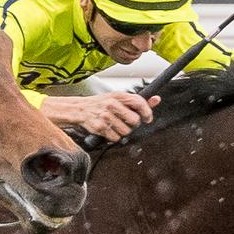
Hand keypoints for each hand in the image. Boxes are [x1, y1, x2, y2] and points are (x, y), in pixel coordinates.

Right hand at [40, 92, 160, 141]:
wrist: (77, 110)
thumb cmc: (99, 104)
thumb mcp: (118, 99)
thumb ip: (137, 101)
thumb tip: (156, 99)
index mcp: (119, 95)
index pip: (139, 102)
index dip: (147, 112)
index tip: (148, 118)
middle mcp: (112, 104)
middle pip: (135, 121)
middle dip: (133, 125)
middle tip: (126, 122)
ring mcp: (105, 116)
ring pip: (126, 131)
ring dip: (122, 132)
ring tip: (114, 125)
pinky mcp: (99, 127)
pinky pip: (115, 138)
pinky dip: (113, 136)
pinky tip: (107, 130)